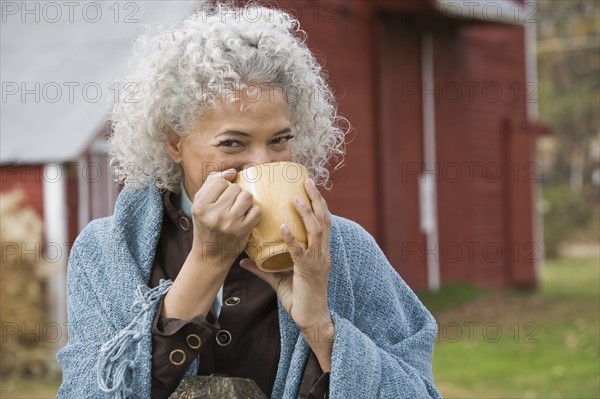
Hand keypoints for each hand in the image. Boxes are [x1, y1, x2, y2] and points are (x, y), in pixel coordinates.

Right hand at [190, 169, 261, 266]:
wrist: (210, 255)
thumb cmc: (206, 225)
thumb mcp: (200, 204)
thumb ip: (212, 183)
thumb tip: (232, 172)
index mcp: (200, 205)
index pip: (220, 181)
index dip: (224, 186)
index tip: (222, 196)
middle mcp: (213, 214)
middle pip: (235, 188)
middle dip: (235, 195)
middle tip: (230, 207)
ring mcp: (229, 223)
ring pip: (247, 196)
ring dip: (246, 202)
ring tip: (239, 210)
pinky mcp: (243, 231)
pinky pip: (257, 210)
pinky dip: (254, 213)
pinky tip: (246, 219)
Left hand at [240, 178, 333, 369]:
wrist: (311, 319)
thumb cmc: (299, 298)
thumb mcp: (278, 279)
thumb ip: (262, 269)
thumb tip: (242, 262)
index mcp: (319, 251)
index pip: (322, 222)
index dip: (318, 204)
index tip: (309, 186)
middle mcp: (322, 253)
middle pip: (324, 220)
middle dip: (317, 199)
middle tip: (307, 182)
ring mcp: (318, 261)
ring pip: (316, 231)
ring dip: (306, 213)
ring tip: (296, 198)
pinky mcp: (309, 272)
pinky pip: (300, 252)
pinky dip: (292, 239)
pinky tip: (283, 228)